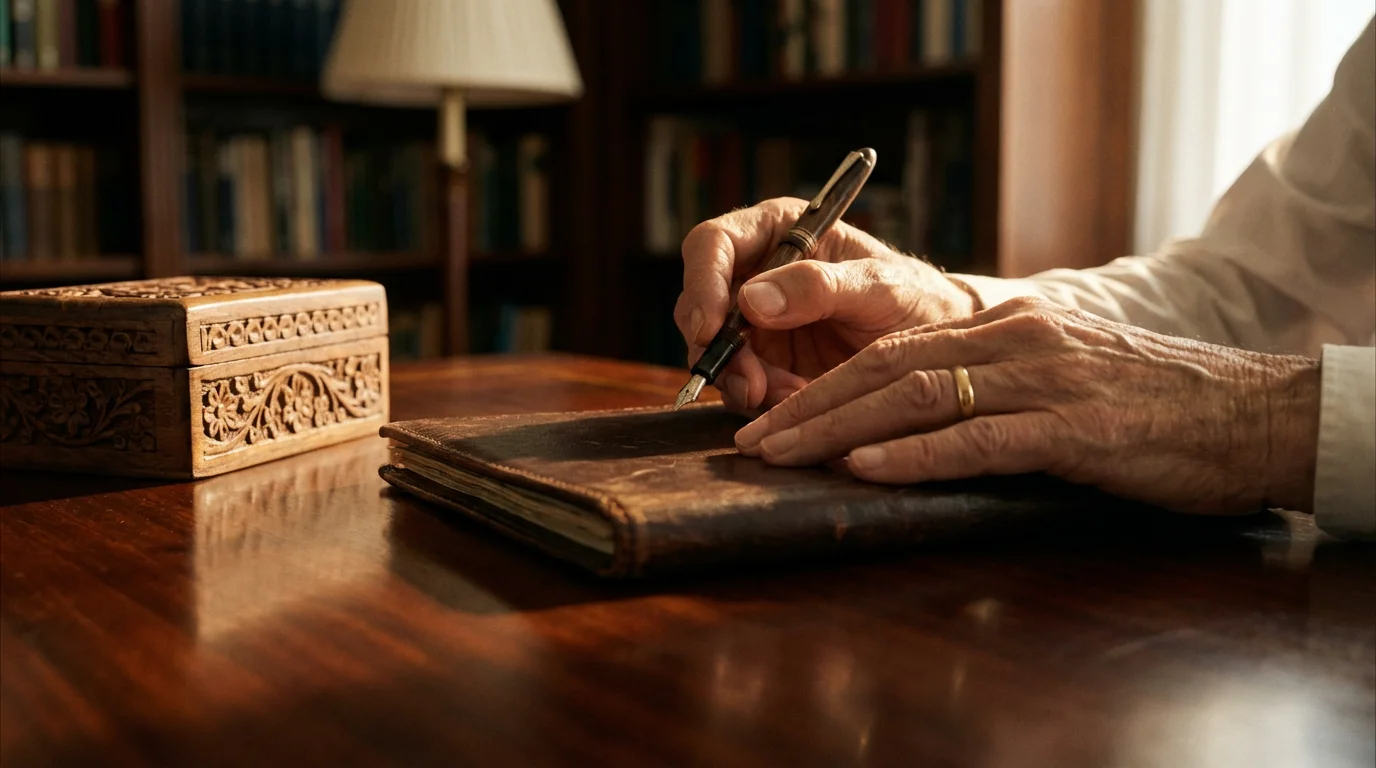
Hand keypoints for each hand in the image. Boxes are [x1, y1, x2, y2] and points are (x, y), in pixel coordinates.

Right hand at [675, 198, 977, 413]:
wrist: (942, 353)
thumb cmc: (917, 299)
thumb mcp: (879, 287)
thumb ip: (819, 287)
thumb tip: (753, 300)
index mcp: (779, 232)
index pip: (713, 244)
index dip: (701, 283)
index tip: (710, 326)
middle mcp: (757, 274)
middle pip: (701, 306)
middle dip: (719, 350)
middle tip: (751, 385)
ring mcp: (757, 324)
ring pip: (716, 353)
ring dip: (742, 383)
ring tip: (788, 398)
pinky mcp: (767, 366)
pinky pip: (742, 386)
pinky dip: (763, 403)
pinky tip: (797, 406)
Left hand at [733, 297, 1321, 513]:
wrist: (1247, 410)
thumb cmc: (1148, 402)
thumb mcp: (1058, 375)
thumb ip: (989, 386)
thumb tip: (907, 427)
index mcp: (1004, 324)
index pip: (890, 347)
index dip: (823, 384)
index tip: (771, 419)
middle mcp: (1012, 338)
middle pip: (885, 365)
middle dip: (810, 406)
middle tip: (752, 442)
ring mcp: (1041, 379)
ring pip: (915, 395)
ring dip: (839, 429)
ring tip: (782, 456)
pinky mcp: (1073, 427)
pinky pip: (977, 439)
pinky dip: (915, 456)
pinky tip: (866, 470)